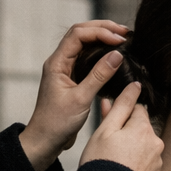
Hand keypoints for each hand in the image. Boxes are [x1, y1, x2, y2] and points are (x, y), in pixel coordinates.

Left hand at [19, 19, 130, 170]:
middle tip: (124, 32)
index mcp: (57, 63)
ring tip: (122, 39)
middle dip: (103, 29)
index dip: (100, 32)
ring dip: (102, 39)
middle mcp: (60, 62)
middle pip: (81, 33)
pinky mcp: (72, 79)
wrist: (45, 140)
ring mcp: (65, 69)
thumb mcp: (81, 99)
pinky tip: (113, 56)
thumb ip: (99, 76)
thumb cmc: (57, 123)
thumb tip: (117, 54)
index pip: (78, 34)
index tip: (119, 39)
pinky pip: (87, 59)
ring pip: (84, 45)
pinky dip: (100, 53)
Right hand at [79, 85, 163, 170]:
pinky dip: (134, 162)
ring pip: (142, 144)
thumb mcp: (106, 129)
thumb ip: (121, 105)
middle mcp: (155, 143)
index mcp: (144, 128)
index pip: (137, 109)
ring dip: (130, 147)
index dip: (121, 114)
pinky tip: (121, 169)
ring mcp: (156, 161)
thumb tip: (134, 87)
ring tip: (113, 159)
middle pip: (140, 127)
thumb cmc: (102, 164)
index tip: (110, 124)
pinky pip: (143, 161)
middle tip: (107, 143)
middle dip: (126, 131)